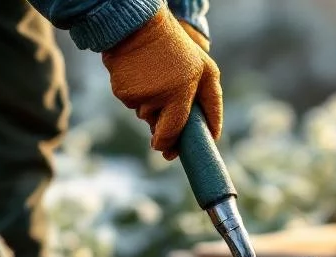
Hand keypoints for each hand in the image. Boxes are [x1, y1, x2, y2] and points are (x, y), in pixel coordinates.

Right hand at [102, 6, 221, 159]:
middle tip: (166, 102)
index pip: (172, 132)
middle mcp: (157, 97)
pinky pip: (132, 104)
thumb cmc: (178, 48)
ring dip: (151, 105)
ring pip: (145, 116)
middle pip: (158, 128)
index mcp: (180, 92)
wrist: (138, 26)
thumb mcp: (205, 69)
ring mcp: (137, 96)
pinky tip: (141, 77)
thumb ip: (211, 101)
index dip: (170, 145)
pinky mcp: (121, 92)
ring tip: (156, 78)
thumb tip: (213, 135)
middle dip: (162, 123)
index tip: (170, 152)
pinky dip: (137, 95)